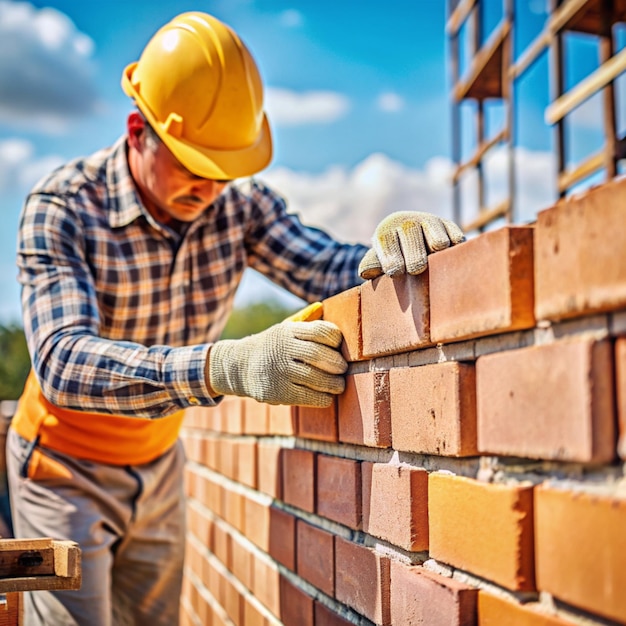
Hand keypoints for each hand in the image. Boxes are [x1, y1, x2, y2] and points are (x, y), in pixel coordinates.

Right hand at [208, 320, 346, 406]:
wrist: (238, 366)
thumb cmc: (273, 347)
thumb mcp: (285, 329)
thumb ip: (305, 321)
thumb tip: (321, 307)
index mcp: (288, 330)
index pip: (322, 331)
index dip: (336, 339)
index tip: (339, 347)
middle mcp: (282, 349)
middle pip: (320, 355)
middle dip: (338, 365)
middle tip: (343, 369)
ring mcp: (278, 371)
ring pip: (316, 379)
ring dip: (334, 384)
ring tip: (339, 385)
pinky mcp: (276, 392)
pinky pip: (308, 397)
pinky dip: (323, 398)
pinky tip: (327, 396)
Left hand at [359, 211, 464, 278]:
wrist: (409, 239)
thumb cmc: (392, 257)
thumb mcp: (378, 260)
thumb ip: (371, 265)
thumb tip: (366, 271)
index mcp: (386, 231)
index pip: (388, 243)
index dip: (392, 261)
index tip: (396, 273)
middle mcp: (408, 222)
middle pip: (413, 240)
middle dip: (415, 259)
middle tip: (416, 270)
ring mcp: (430, 223)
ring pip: (438, 241)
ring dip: (436, 255)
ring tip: (432, 263)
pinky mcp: (449, 227)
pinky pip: (456, 240)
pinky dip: (453, 251)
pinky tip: (446, 259)